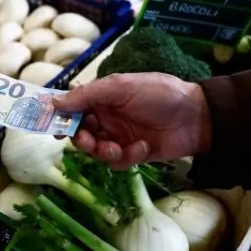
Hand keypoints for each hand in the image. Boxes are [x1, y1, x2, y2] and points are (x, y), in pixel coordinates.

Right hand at [53, 73, 211, 169]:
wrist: (197, 116)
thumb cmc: (160, 94)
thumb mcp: (122, 87)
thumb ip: (88, 95)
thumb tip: (55, 102)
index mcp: (103, 98)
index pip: (74, 109)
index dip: (62, 118)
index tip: (53, 128)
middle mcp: (108, 118)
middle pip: (81, 134)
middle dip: (81, 140)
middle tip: (87, 141)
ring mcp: (120, 137)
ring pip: (96, 152)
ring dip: (103, 152)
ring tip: (116, 148)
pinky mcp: (133, 154)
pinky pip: (117, 163)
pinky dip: (126, 157)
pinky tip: (143, 147)